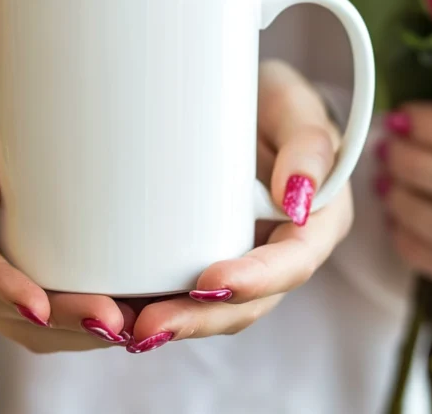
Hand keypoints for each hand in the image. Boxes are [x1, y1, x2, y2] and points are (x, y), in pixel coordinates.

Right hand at [0, 77, 135, 352]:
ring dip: (78, 332)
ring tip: (131, 326)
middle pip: (3, 310)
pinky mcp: (19, 283)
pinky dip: (83, 327)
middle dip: (59, 320)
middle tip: (112, 320)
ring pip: (29, 327)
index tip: (38, 305)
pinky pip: (46, 320)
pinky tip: (126, 319)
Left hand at [122, 60, 352, 351]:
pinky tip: (115, 313)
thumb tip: (298, 196)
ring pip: (213, 306)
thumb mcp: (294, 105)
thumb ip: (309, 142)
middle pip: (247, 302)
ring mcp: (241, 256)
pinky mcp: (204, 252)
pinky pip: (183, 288)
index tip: (209, 281)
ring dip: (171, 322)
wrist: (244, 104)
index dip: (255, 281)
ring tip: (121, 329)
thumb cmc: (273, 102)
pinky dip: (153, 303)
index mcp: (315, 223)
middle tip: (147, 326)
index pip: (292, 264)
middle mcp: (279, 251)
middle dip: (198, 319)